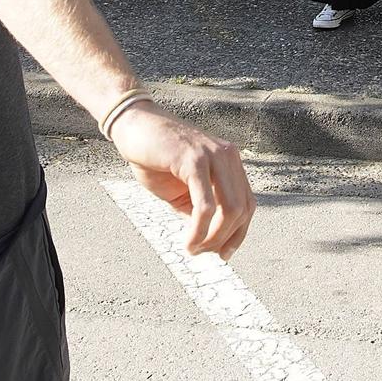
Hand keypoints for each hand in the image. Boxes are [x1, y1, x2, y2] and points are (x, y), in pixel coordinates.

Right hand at [109, 105, 254, 258]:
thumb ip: (200, 209)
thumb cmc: (156, 158)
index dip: (239, 233)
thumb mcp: (182, 190)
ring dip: (213, 238)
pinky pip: (206, 205)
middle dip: (224, 239)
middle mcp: (228, 156)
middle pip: (242, 209)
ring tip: (193, 249)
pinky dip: (200, 230)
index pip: (248, 203)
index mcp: (230, 162)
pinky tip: (189, 242)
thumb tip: (212, 241)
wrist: (133, 126)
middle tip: (201, 253)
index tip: (224, 254)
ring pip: (230, 209)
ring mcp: (214, 156)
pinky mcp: (195, 160)